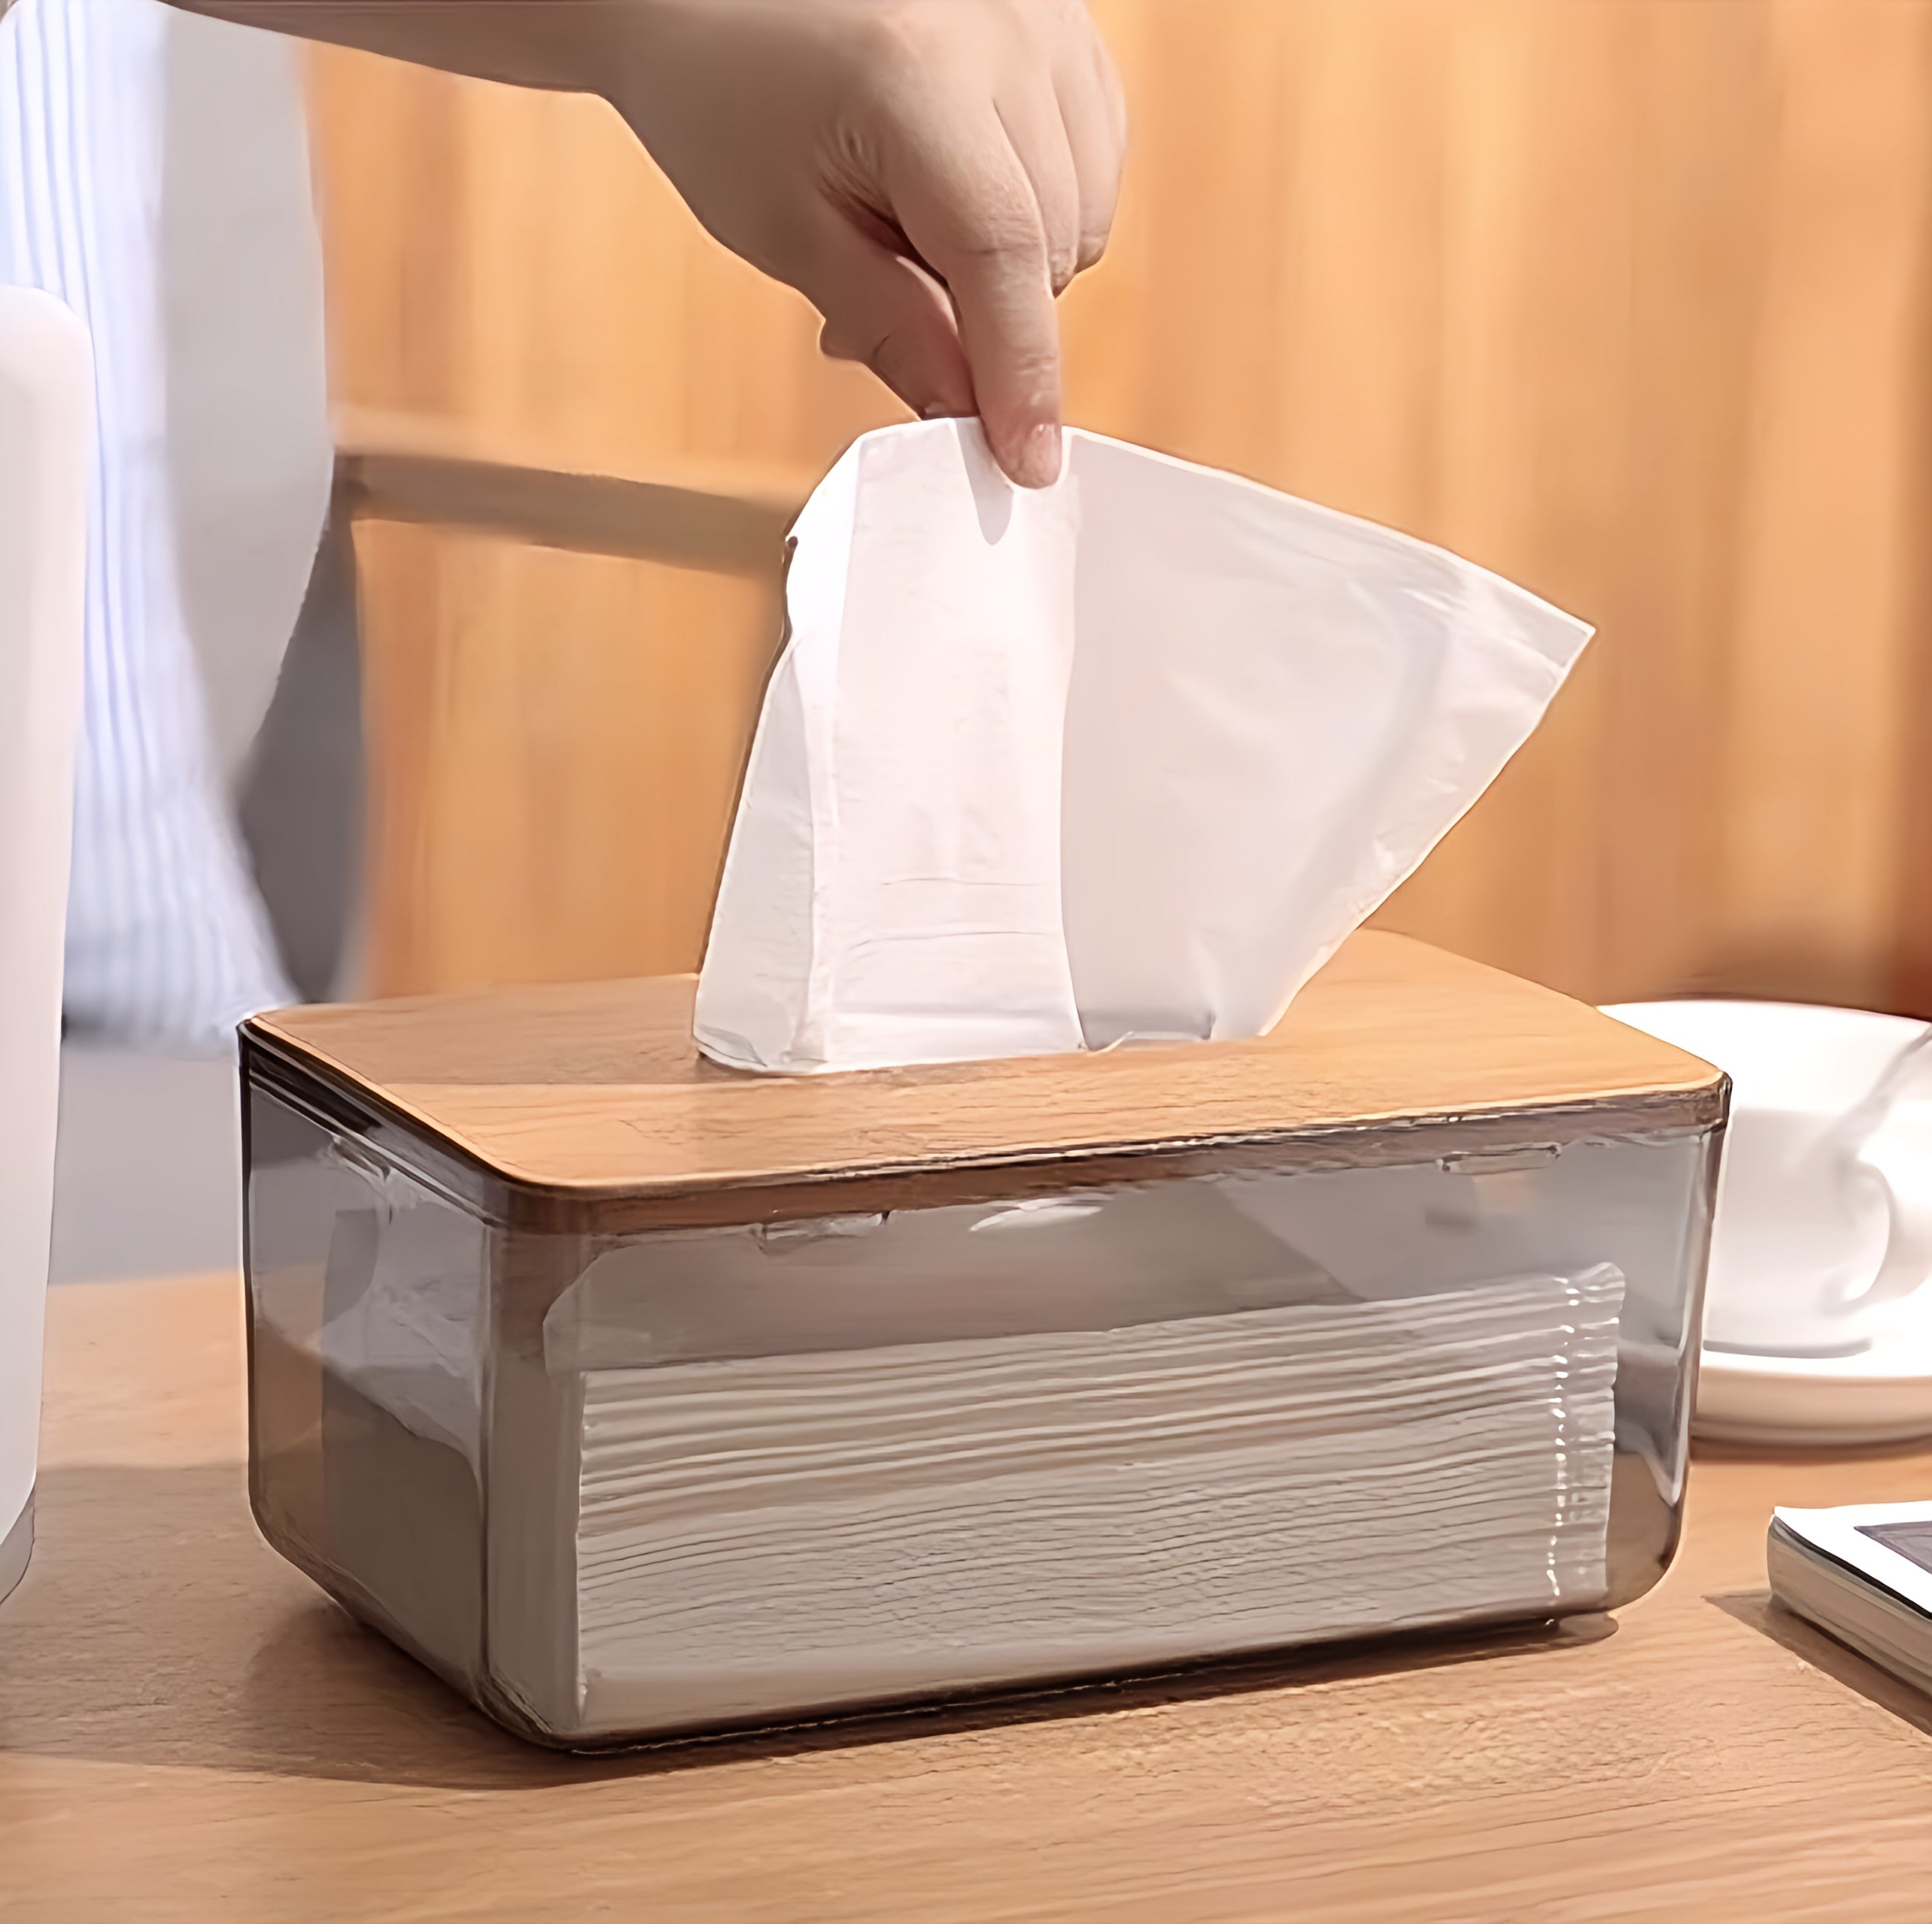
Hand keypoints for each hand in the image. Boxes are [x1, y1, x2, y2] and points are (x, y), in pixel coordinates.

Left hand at [604, 0, 1126, 485]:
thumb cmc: (723, 93)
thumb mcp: (786, 231)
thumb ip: (890, 325)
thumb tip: (967, 415)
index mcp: (918, 75)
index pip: (1004, 257)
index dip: (1020, 375)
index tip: (1027, 463)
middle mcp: (1004, 28)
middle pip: (1052, 247)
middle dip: (987, 311)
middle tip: (880, 289)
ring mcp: (1044, 13)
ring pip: (1083, 214)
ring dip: (1016, 260)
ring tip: (911, 224)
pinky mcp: (1063, 17)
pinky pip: (1093, 159)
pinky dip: (1042, 201)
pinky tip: (963, 185)